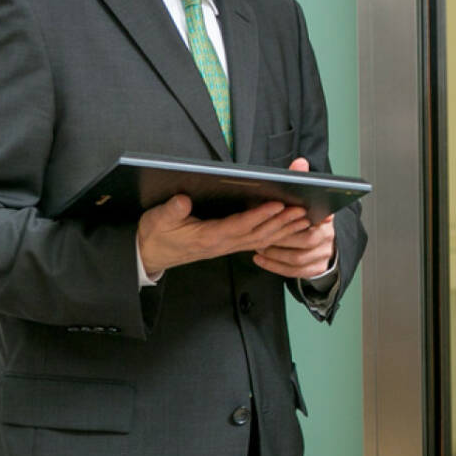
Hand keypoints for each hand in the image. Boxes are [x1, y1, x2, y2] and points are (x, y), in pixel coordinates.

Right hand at [137, 195, 309, 275]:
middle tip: (302, 210)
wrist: (151, 255)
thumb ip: (171, 211)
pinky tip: (289, 227)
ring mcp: (228, 246)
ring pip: (261, 239)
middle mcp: (222, 243)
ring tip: (304, 218)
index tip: (276, 205)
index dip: (258, 216)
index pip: (238, 226)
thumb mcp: (157, 220)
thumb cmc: (156, 235)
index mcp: (207, 237)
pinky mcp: (229, 244)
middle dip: (281, 222)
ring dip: (284, 229)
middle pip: (257, 233)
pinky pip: (257, 240)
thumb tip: (183, 200)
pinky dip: (275, 233)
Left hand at [252, 158, 337, 279]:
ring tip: (258, 245)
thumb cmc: (307, 217)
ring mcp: (323, 256)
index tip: (281, 212)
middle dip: (282, 237)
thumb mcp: (306, 197)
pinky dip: (275, 266)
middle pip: (307, 240)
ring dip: (276, 252)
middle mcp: (328, 238)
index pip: (319, 219)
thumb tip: (300, 162)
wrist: (322, 242)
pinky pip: (294, 271)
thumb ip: (301, 178)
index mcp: (327, 219)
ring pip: (298, 258)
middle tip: (261, 233)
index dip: (300, 219)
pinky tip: (260, 258)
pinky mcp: (315, 269)